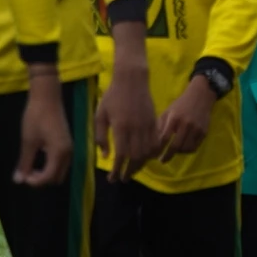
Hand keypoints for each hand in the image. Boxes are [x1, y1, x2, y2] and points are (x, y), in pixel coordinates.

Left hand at [17, 70, 73, 185]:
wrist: (47, 96)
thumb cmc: (36, 117)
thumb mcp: (28, 141)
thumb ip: (25, 162)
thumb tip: (18, 180)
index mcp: (59, 153)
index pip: (48, 177)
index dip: (35, 182)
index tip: (22, 177)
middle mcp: (68, 152)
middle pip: (57, 177)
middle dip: (42, 179)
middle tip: (27, 172)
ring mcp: (69, 147)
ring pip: (60, 170)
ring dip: (47, 173)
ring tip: (31, 166)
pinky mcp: (66, 141)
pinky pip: (61, 161)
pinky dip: (51, 164)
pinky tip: (39, 155)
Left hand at [96, 55, 158, 181]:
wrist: (132, 78)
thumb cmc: (112, 95)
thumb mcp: (100, 114)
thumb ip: (100, 136)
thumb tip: (104, 156)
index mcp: (121, 127)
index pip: (121, 155)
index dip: (117, 170)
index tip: (112, 178)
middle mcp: (136, 128)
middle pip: (136, 157)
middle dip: (129, 171)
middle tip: (122, 178)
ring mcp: (147, 125)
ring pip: (147, 152)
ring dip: (140, 165)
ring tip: (133, 170)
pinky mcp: (154, 121)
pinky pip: (156, 142)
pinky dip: (151, 153)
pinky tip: (145, 158)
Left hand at [156, 76, 215, 161]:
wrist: (201, 96)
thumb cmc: (181, 104)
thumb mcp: (168, 111)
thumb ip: (160, 126)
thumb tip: (151, 142)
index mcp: (174, 117)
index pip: (164, 138)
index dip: (159, 148)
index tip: (154, 155)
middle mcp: (186, 124)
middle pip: (175, 146)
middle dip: (168, 155)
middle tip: (162, 160)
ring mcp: (196, 128)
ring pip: (185, 148)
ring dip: (178, 152)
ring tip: (174, 151)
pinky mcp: (204, 132)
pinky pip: (194, 147)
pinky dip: (187, 150)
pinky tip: (183, 147)